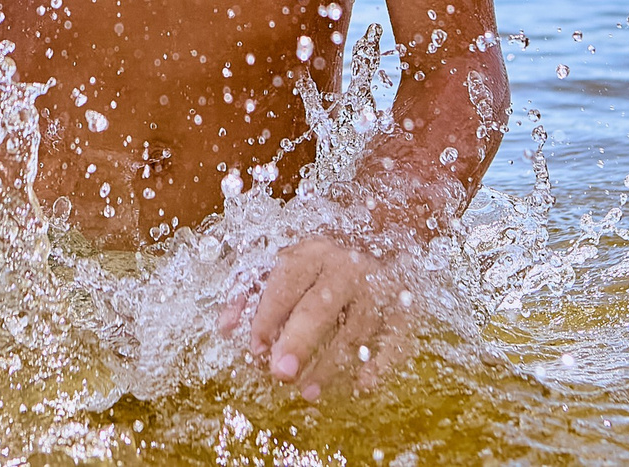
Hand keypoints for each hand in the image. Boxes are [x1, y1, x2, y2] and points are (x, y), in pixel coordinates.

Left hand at [228, 236, 412, 400]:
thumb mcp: (283, 264)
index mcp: (311, 253)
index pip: (286, 283)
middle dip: (299, 341)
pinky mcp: (403, 307)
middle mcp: (346, 267)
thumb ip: (250, 292)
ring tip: (307, 393)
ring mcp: (377, 287)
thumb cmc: (319, 263)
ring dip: (331, 364)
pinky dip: (382, 362)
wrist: (383, 234)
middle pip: (320, 306)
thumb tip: (225, 327)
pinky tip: (362, 384)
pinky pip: (396, 337)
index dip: (267, 316)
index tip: (254, 349)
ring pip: (355, 328)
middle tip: (280, 372)